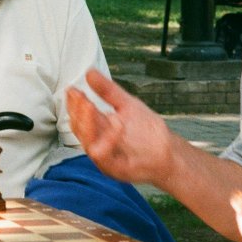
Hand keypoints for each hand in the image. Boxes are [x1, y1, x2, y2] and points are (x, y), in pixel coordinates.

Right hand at [65, 69, 175, 184]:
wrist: (168, 152)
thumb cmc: (147, 130)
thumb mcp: (127, 104)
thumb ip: (107, 90)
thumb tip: (89, 72)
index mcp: (98, 129)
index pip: (79, 116)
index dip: (74, 103)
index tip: (72, 90)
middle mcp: (98, 144)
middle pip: (80, 129)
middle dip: (78, 112)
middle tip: (80, 97)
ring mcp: (106, 158)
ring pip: (88, 143)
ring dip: (88, 125)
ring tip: (90, 106)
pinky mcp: (115, 169)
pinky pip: (106, 157)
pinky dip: (109, 140)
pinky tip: (117, 124)